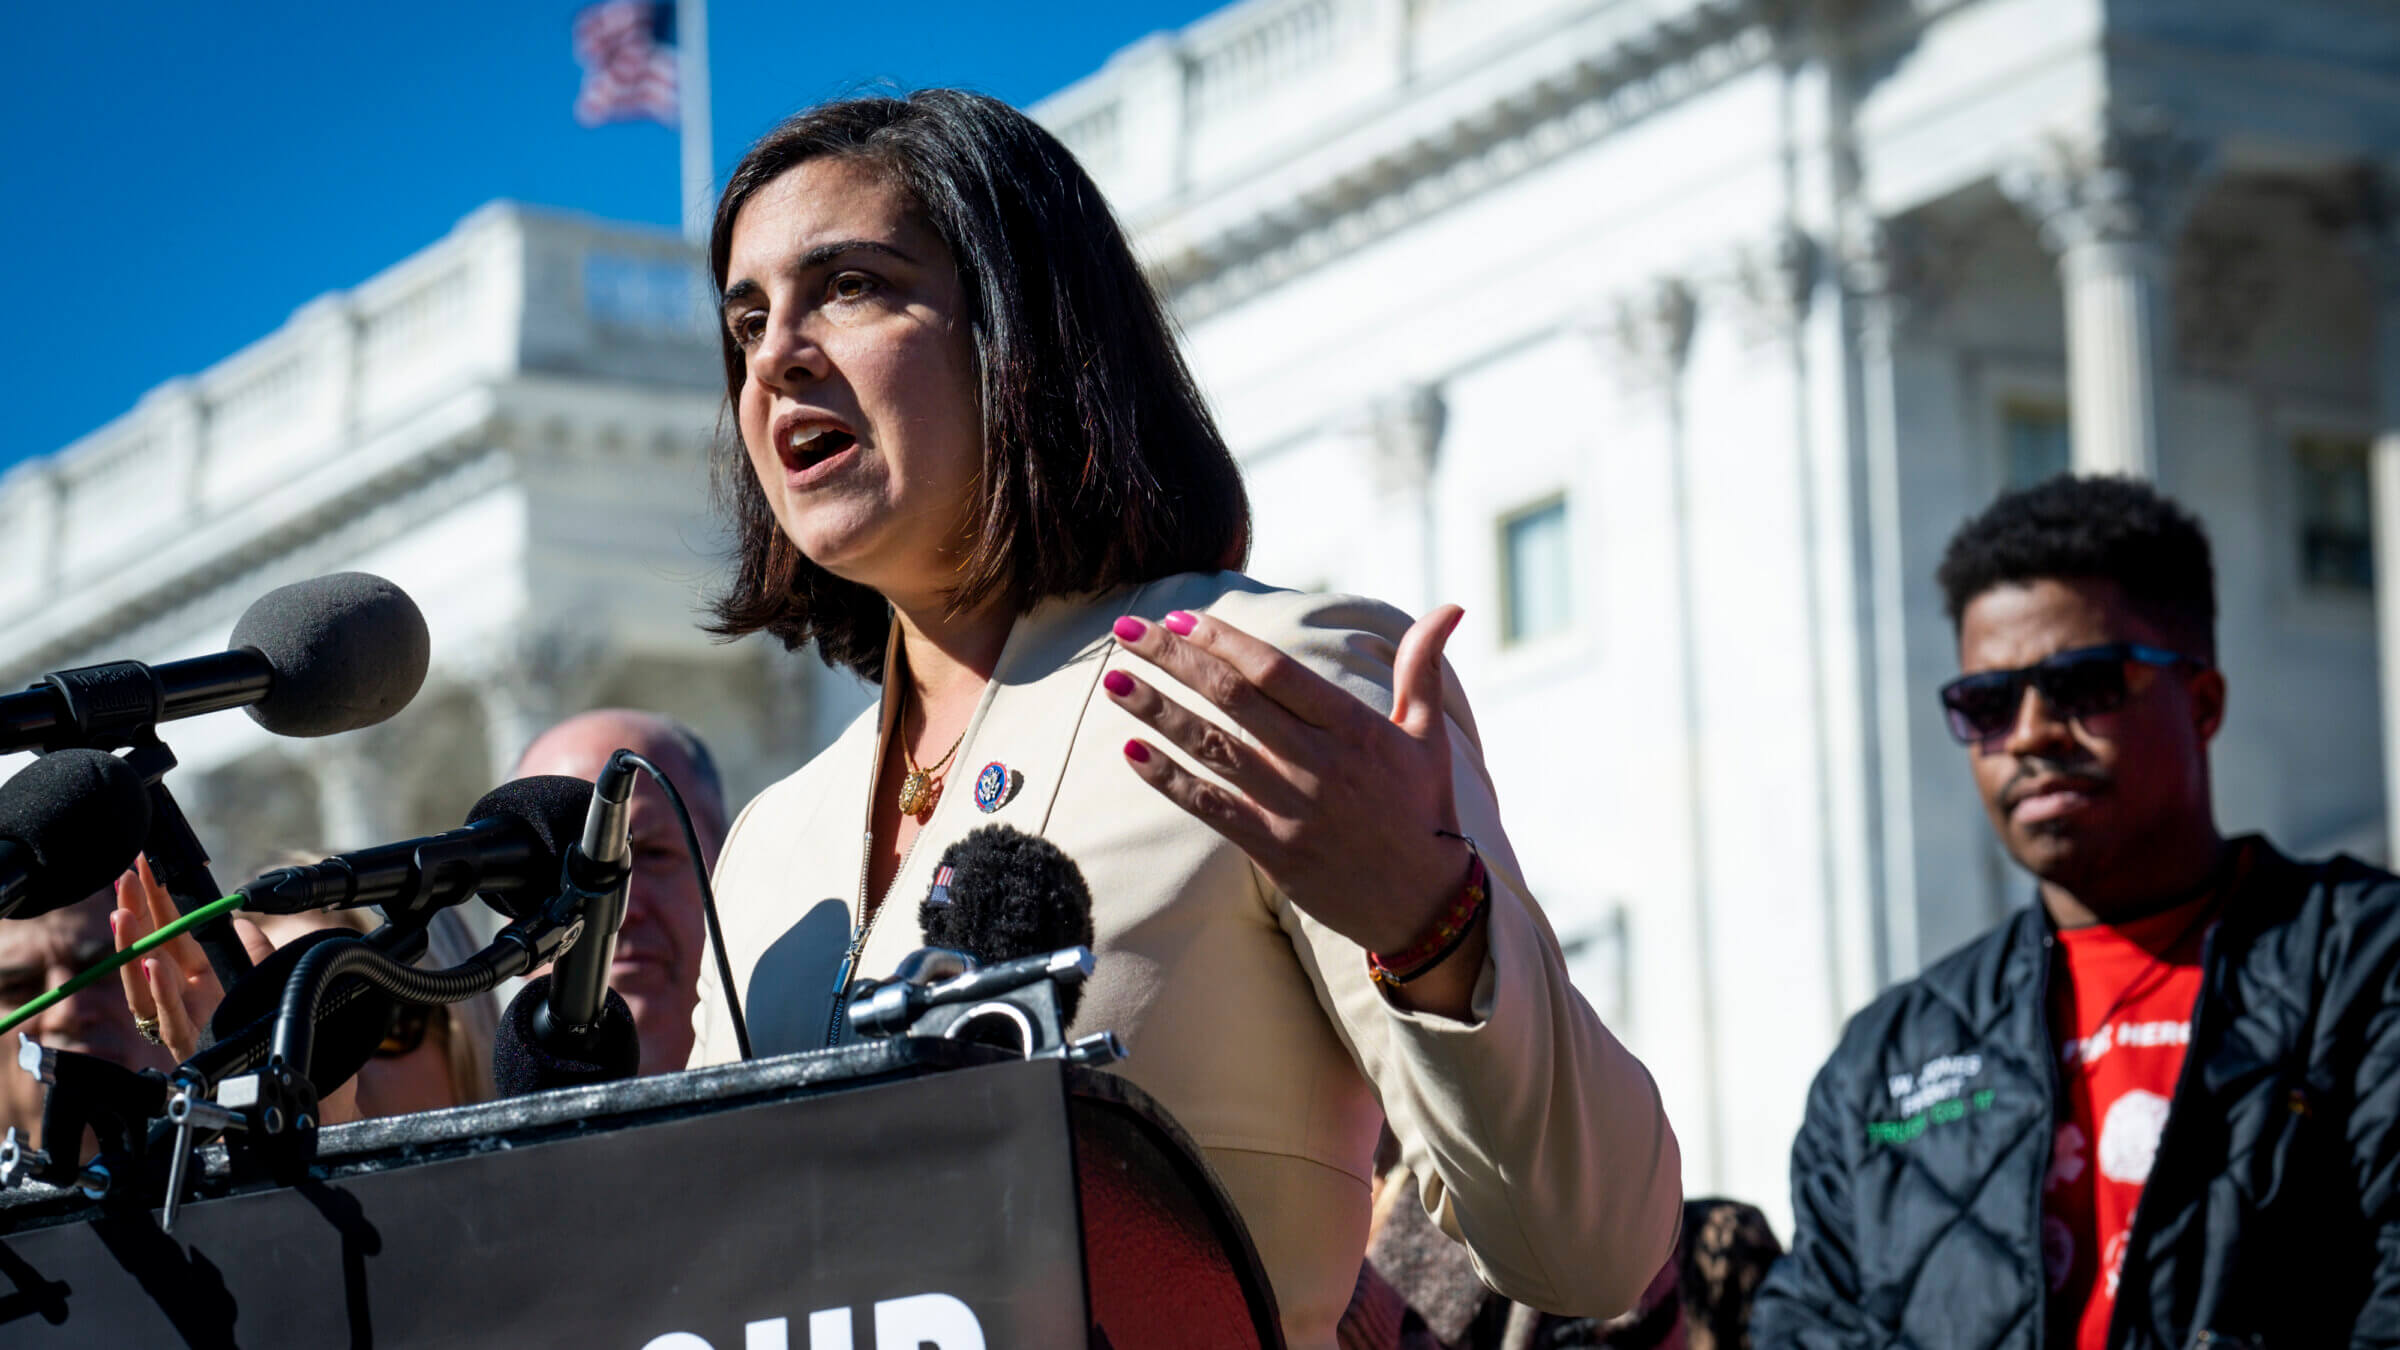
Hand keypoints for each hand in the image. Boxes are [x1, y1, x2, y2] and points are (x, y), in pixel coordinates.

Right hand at [112, 855, 252, 1062]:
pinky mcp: (187, 1041)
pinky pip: (168, 1016)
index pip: (168, 930)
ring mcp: (178, 1017)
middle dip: (134, 914)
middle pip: (147, 949)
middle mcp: (178, 992)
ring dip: (131, 949)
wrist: (271, 1063)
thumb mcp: (261, 977)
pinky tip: (153, 964)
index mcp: (193, 974)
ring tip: (123, 916)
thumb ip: (254, 949)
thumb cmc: (258, 1021)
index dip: (155, 900)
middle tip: (124, 881)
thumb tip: (243, 920)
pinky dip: (160, 990)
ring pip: (142, 983)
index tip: (143, 867)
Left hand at [1107, 605, 1487, 1013]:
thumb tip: (1449, 608)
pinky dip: (1170, 779)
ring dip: (1158, 711)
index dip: (1222, 639)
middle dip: (1173, 658)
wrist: (1424, 903)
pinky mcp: (1274, 849)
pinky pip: (1211, 807)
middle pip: (1232, 697)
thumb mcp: (1429, 735)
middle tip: (1127, 630)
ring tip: (1114, 681)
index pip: (1274, 670)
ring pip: (1212, 748)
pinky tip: (1132, 751)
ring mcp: (1294, 807)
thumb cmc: (1424, 809)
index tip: (1179, 617)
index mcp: (1355, 726)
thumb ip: (1423, 668)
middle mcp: (1320, 762)